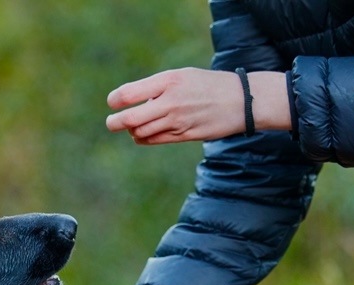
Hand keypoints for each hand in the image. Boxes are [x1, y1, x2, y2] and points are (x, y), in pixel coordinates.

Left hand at [106, 67, 242, 144]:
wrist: (242, 100)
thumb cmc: (208, 85)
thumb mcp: (182, 76)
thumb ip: (157, 87)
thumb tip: (134, 103)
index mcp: (168, 81)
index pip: (129, 93)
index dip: (115, 100)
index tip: (113, 103)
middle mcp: (170, 101)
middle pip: (131, 118)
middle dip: (115, 122)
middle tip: (111, 122)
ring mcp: (178, 120)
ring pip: (141, 132)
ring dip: (132, 131)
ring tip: (133, 127)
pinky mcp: (185, 135)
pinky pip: (155, 140)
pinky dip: (143, 139)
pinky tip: (142, 135)